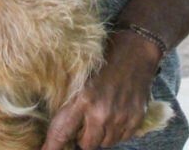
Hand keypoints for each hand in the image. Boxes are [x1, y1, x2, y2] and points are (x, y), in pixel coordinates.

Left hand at [42, 31, 160, 149]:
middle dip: (81, 137)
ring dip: (99, 134)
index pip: (62, 133)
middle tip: (82, 123)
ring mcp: (121, 118)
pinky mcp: (136, 119)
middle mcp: (101, 113)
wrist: (137, 48)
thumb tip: (63, 125)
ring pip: (105, 143)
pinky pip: (122, 138)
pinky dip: (116, 131)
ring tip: (100, 114)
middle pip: (86, 144)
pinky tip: (115, 114)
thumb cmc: (104, 58)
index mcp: (82, 100)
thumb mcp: (79, 76)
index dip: (52, 146)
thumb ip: (72, 102)